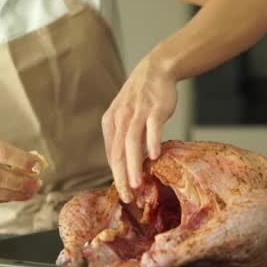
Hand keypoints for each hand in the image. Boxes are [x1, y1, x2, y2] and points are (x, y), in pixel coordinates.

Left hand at [102, 54, 176, 202]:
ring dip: (133, 165)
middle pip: (118, 152)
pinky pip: (152, 127)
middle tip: (127, 196)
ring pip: (131, 142)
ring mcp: (138, 113)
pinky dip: (152, 141)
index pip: (111, 155)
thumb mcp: (124, 116)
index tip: (124, 194)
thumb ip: (121, 138)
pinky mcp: (155, 108)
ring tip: (137, 183)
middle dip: (122, 177)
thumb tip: (122, 165)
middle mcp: (121, 118)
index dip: (116, 177)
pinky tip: (154, 156)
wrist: (156, 69)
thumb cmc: (141, 98)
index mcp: (110, 123)